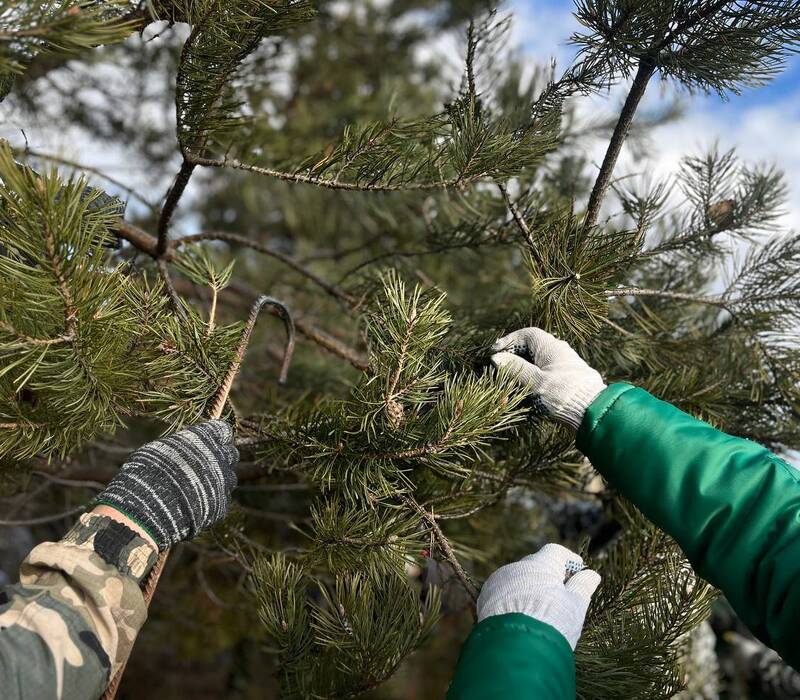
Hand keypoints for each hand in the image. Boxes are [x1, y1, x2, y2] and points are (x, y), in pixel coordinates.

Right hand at [95, 420, 238, 549]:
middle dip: (219, 458)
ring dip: (218, 480)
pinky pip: (222, 499)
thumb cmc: (146, 472)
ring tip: (197, 486)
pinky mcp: (222, 504)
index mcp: (205, 438)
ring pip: (229, 478)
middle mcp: (220, 457)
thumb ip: (179, 446)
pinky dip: (213, 500)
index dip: (215, 436)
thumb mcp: (157, 449)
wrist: (148, 507)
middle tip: (203, 464)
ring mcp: (223, 482)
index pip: (222, 430)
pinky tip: (196, 504)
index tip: (207, 441)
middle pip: (230, 453)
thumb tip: (182, 446)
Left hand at [477, 543, 600, 649]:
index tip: (578, 570)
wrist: (516, 647)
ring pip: (518, 578)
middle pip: (535, 564)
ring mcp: (498, 581)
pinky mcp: (486, 596)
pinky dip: (514, 598)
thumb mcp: (575, 606)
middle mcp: (517, 567)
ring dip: (529, 587)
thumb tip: (592, 574)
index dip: (568, 559)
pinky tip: (522, 614)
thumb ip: (583, 587)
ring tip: (540, 607)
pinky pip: (503, 591)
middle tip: (561, 591)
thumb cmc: (552, 623)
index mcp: (540, 565)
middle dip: (548, 574)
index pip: (555, 552)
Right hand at [491, 327, 605, 429]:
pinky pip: (547, 373)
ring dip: (524, 370)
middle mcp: (560, 352)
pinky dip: (534, 379)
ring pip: (539, 362)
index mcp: (552, 347)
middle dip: (515, 357)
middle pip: (532, 348)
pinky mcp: (569, 379)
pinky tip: (529, 393)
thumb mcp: (535, 381)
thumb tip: (497, 358)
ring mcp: (566, 365)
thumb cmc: (563, 394)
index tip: (496, 352)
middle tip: (502, 369)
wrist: (593, 412)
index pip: (528, 334)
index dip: (510, 340)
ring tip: (512, 384)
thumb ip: (515, 369)